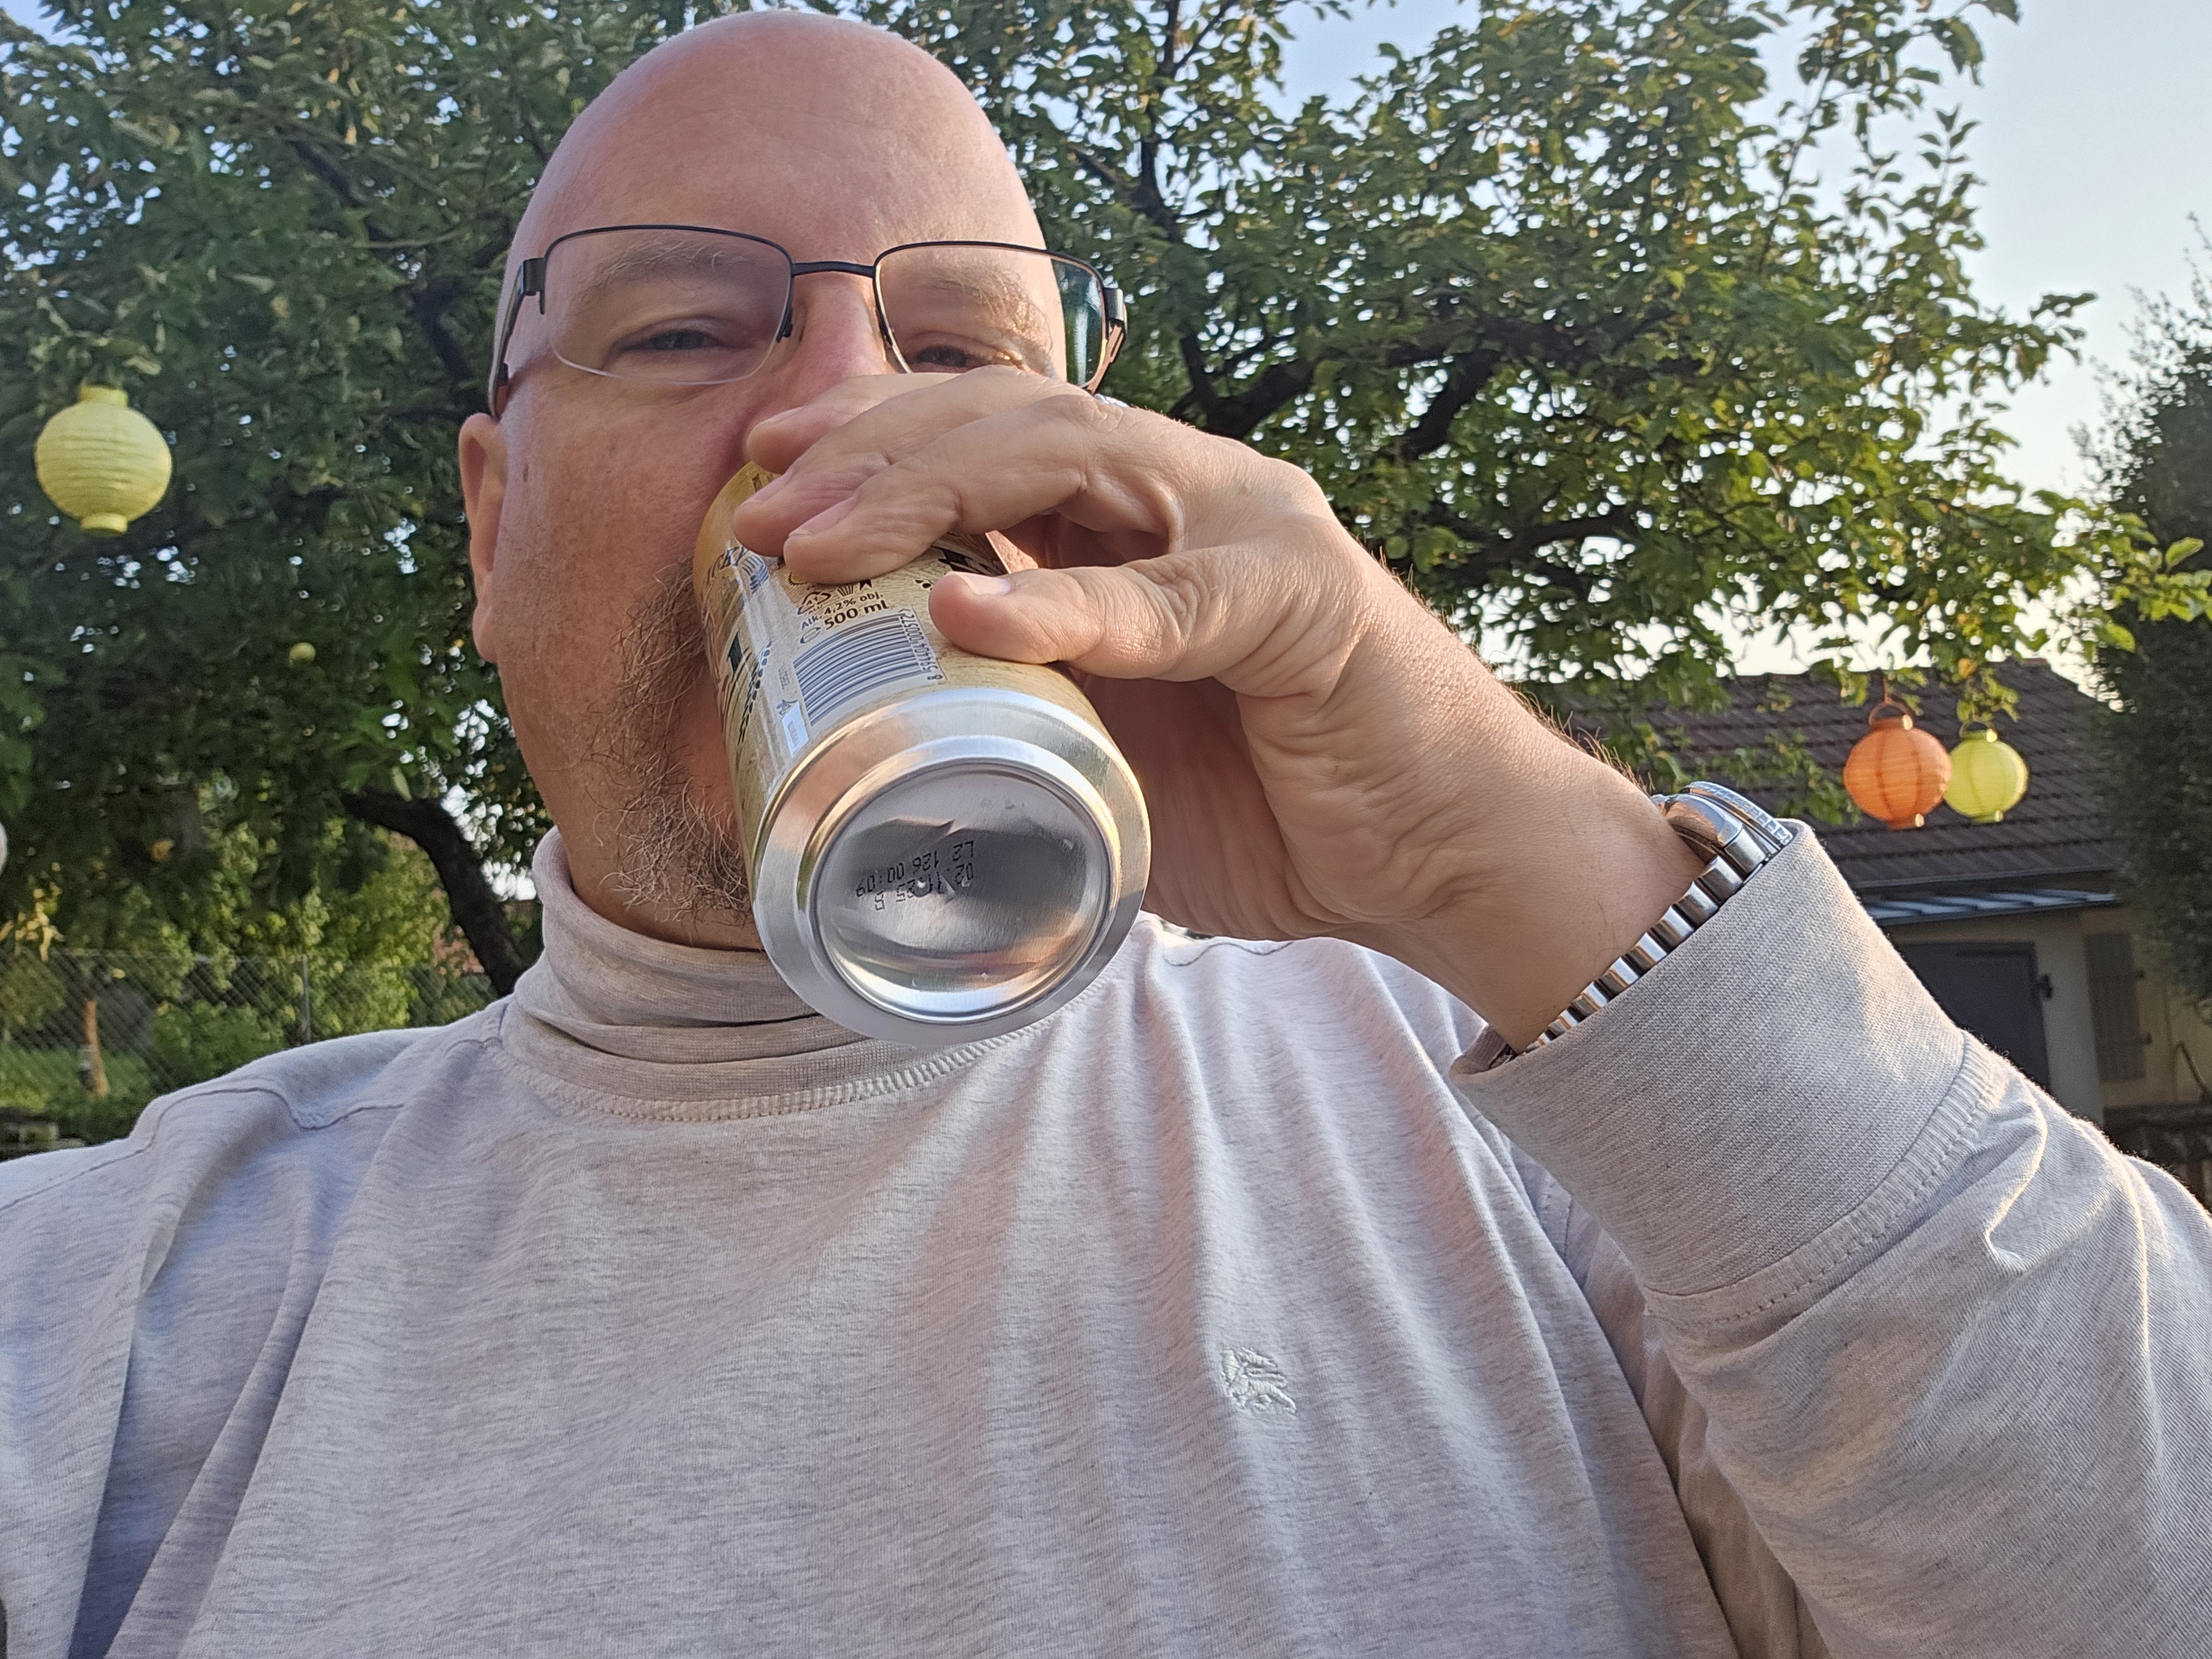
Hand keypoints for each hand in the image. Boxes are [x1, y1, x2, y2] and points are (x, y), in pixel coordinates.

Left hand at [733, 369, 1700, 1044]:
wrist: (1436, 856)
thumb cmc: (1270, 804)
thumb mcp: (1104, 751)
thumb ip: (1013, 718)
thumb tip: (867, 758)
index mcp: (1131, 517)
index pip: (983, 427)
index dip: (868, 434)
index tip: (759, 475)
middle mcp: (1183, 493)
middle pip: (1006, 416)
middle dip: (869, 453)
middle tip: (758, 512)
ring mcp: (1247, 528)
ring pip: (1071, 458)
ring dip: (931, 492)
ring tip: (824, 546)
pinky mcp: (1303, 601)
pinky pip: (1167, 597)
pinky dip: (1063, 603)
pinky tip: (965, 609)